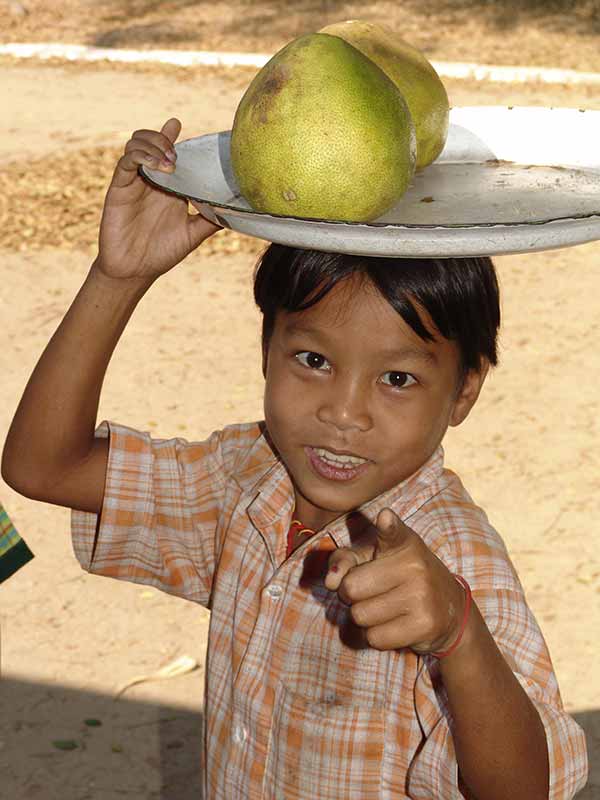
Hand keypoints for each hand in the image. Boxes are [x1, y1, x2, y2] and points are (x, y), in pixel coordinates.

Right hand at [94, 118, 220, 280]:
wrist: (135, 271)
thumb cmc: (162, 253)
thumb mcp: (193, 234)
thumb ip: (212, 219)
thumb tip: (238, 210)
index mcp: (168, 186)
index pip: (169, 152)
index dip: (171, 134)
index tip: (178, 124)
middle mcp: (151, 179)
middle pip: (151, 140)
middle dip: (164, 139)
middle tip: (177, 153)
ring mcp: (134, 181)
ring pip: (136, 144)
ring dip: (154, 145)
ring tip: (170, 161)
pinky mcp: (119, 188)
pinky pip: (126, 161)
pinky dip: (141, 156)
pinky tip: (158, 166)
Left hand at [325, 508, 465, 654]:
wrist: (450, 609)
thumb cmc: (398, 578)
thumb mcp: (372, 559)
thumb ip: (344, 561)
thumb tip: (330, 581)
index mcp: (403, 542)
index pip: (392, 532)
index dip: (387, 525)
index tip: (385, 518)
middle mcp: (415, 565)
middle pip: (351, 588)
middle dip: (351, 595)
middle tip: (371, 592)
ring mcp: (422, 595)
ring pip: (360, 616)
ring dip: (364, 617)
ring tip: (385, 608)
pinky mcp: (425, 625)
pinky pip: (374, 638)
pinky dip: (376, 636)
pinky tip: (394, 625)